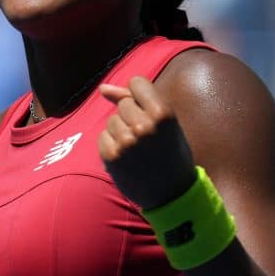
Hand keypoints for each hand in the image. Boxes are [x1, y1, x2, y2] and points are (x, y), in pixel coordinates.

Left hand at [98, 76, 196, 209]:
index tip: (149, 111)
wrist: (172, 193)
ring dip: (121, 130)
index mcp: (163, 114)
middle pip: (123, 103)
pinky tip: (127, 156)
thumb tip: (102, 88)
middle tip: (148, 136)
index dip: (141, 95)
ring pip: (112, 120)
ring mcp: (126, 142)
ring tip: (138, 148)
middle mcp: (144, 126)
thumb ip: (136, 99)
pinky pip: (103, 136)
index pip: (137, 82)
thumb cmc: (170, 152)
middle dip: (132, 115)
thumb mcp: (165, 122)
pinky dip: (112, 144)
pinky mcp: (112, 156)